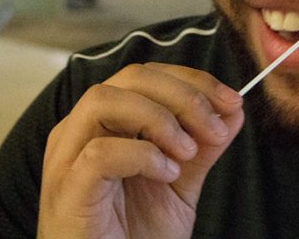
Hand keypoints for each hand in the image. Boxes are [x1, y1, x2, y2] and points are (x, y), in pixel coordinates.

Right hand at [38, 63, 243, 238]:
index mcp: (105, 123)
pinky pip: (99, 153)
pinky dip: (142, 155)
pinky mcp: (66, 190)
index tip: (232, 102)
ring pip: (104, 100)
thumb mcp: (181, 182)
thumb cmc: (135, 235)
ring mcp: (66, 159)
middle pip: (130, 78)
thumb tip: (233, 110)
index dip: (193, 81)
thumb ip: (203, 144)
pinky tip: (167, 174)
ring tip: (187, 151)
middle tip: (215, 128)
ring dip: (158, 118)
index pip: (147, 75)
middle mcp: (80, 131)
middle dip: (184, 95)